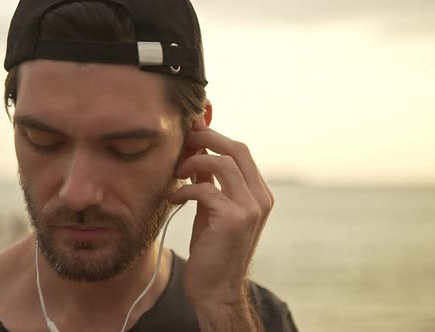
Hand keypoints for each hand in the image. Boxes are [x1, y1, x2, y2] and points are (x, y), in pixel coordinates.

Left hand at [168, 122, 273, 328]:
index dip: (214, 135)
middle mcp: (260, 198)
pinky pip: (206, 189)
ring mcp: (251, 208)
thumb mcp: (213, 209)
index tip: (191, 129)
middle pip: (236, 149)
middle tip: (182, 139)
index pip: (240, 151)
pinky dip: (185, 189)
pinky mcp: (234, 219)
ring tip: (175, 172)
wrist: (216, 289)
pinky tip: (173, 199)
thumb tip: (197, 152)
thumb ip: (211, 181)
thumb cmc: (213, 248)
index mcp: (258, 193)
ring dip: (193, 162)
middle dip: (206, 138)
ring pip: (223, 164)